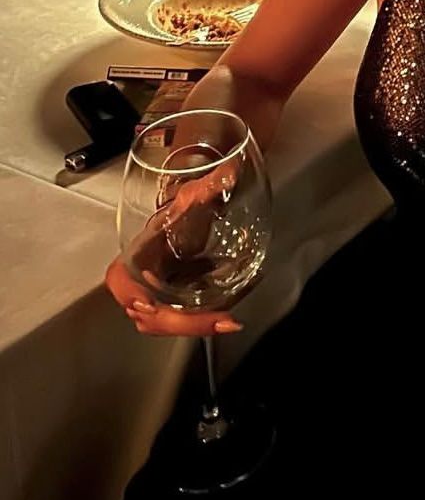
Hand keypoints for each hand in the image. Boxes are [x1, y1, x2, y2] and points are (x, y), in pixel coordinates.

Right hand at [105, 159, 245, 337]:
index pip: (119, 277)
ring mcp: (157, 295)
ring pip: (165, 321)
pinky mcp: (174, 302)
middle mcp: (141, 280)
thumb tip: (230, 175)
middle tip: (220, 319)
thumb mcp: (192, 196)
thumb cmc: (181, 208)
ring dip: (194, 324)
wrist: (189, 218)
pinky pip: (182, 317)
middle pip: (148, 313)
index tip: (145, 304)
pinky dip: (202, 319)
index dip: (128, 292)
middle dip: (182, 321)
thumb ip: (209, 186)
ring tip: (227, 322)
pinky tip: (227, 315)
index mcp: (137, 254)